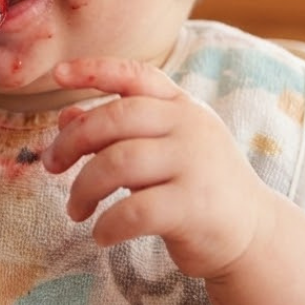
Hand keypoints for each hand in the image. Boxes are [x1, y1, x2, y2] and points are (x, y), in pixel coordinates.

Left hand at [41, 57, 276, 278]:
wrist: (254, 234)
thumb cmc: (195, 184)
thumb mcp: (161, 147)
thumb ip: (118, 130)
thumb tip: (65, 117)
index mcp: (181, 105)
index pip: (135, 75)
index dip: (93, 70)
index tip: (57, 75)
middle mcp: (190, 126)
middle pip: (116, 118)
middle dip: (73, 141)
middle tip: (51, 165)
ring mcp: (194, 164)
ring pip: (118, 163)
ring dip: (84, 188)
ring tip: (75, 209)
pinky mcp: (193, 207)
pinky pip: (134, 211)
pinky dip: (107, 224)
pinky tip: (100, 234)